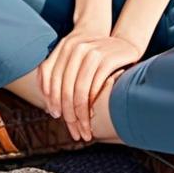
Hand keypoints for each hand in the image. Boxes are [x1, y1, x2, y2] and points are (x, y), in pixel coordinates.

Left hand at [36, 26, 142, 140]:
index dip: (51, 98)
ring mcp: (93, 52)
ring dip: (80, 114)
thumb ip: (62, 75)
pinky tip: (93, 115)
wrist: (125, 43)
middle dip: (67, 113)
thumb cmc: (99, 57)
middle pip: (64, 86)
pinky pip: (95, 87)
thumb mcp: (78, 59)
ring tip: (84, 129)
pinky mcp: (108, 59)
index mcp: (65, 46)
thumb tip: (48, 108)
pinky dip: (92, 104)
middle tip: (72, 129)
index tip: (55, 115)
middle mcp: (76, 47)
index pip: (50, 75)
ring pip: (79, 90)